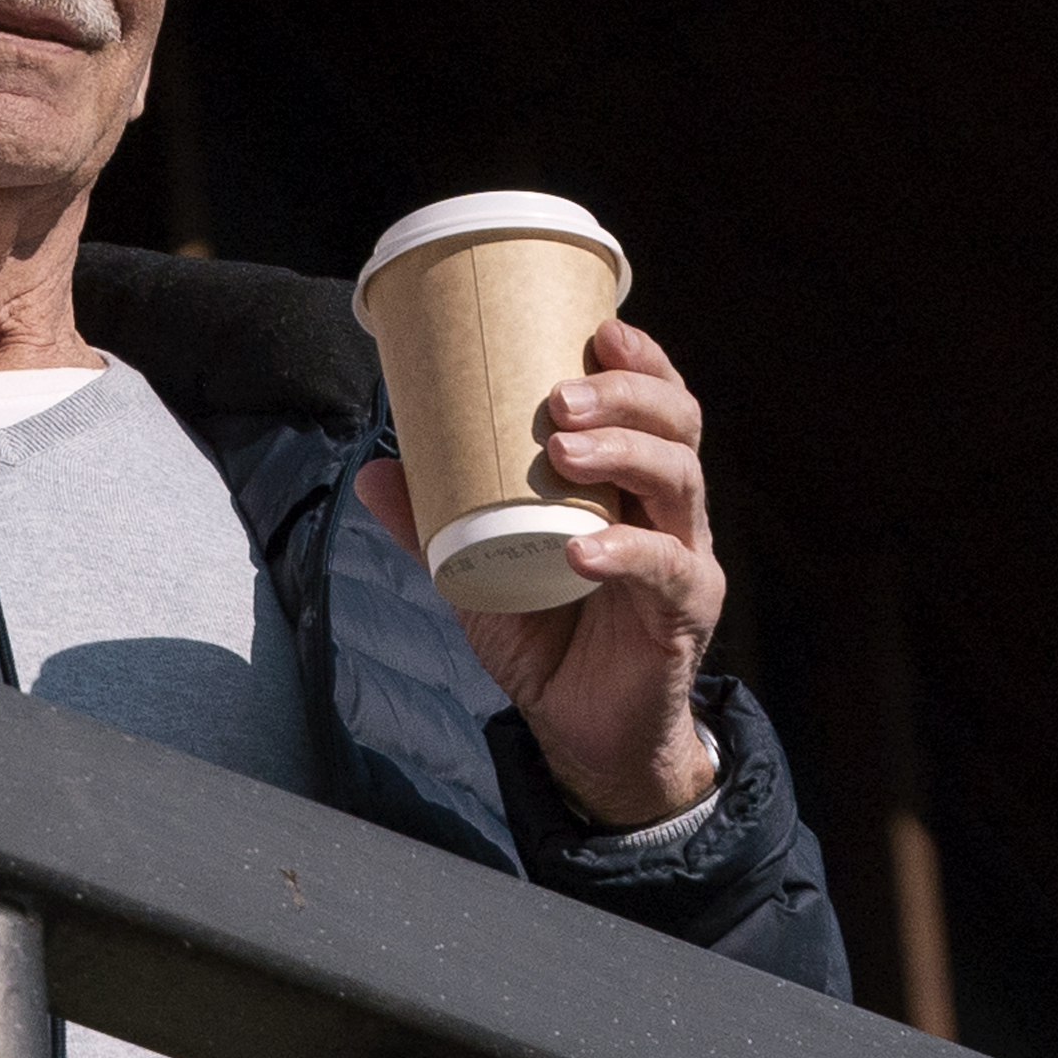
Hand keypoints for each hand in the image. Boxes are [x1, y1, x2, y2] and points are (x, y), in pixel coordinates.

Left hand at [359, 315, 718, 826]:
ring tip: (564, 450)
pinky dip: (625, 551)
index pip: (654, 402)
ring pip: (680, 481)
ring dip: (623, 454)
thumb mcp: (477, 571)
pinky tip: (584, 548)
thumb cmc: (543, 636)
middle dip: (625, 396)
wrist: (578, 729)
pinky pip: (667, 568)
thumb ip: (432, 522)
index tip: (598, 328)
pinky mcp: (686, 611)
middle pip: (677, 426)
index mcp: (629, 484)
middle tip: (559, 398)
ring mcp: (685, 557)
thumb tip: (371, 470)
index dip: (638, 360)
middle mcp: (668, 510)